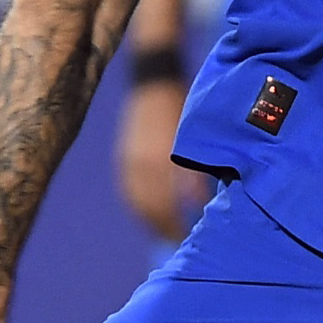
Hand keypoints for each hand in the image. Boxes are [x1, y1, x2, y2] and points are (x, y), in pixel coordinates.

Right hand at [114, 82, 207, 241]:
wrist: (155, 81)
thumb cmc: (185, 108)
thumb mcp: (194, 140)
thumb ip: (196, 172)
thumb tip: (197, 204)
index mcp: (160, 161)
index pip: (164, 206)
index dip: (173, 226)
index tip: (185, 239)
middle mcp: (141, 164)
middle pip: (148, 207)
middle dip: (162, 227)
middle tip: (177, 241)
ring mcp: (129, 160)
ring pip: (136, 200)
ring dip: (150, 218)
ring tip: (165, 230)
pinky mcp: (125, 156)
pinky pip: (129, 189)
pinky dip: (140, 204)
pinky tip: (150, 211)